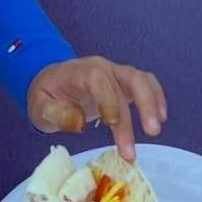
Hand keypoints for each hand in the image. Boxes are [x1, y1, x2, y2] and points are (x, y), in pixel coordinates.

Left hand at [27, 55, 167, 164]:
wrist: (50, 82)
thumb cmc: (46, 96)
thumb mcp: (39, 108)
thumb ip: (56, 114)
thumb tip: (80, 123)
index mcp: (81, 72)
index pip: (100, 80)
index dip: (110, 100)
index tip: (114, 124)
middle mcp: (103, 68)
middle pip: (129, 78)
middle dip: (142, 104)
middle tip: (150, 132)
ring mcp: (116, 74)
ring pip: (141, 80)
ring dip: (152, 102)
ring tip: (156, 129)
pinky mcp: (124, 83)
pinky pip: (145, 84)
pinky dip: (156, 97)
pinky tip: (161, 116)